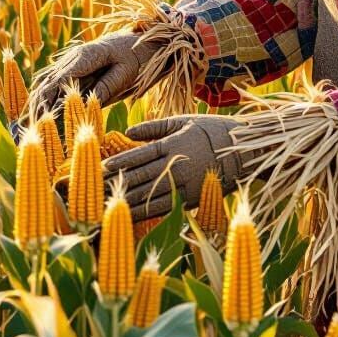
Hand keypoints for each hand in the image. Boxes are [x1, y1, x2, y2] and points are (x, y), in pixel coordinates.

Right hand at [30, 31, 160, 116]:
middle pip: (46, 84)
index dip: (48, 102)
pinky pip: (51, 83)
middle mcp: (72, 58)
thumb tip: (85, 105)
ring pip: (44, 83)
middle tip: (31, 132)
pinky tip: (36, 116)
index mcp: (85, 56)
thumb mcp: (126, 74)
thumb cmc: (138, 57)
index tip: (41, 122)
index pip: (59, 81)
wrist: (142, 41)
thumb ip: (105, 88)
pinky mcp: (72, 69)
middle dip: (36, 108)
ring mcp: (70, 62)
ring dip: (35, 105)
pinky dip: (42, 99)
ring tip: (28, 128)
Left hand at [103, 115, 241, 220]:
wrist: (245, 151)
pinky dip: (142, 212)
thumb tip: (127, 132)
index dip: (117, 163)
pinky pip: (162, 208)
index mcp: (172, 145)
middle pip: (138, 177)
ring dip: (122, 200)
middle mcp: (175, 166)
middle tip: (92, 188)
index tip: (98, 168)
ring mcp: (183, 185)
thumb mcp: (184, 121)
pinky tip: (126, 215)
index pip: (138, 155)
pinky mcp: (191, 200)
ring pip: (146, 196)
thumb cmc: (213, 130)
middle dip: (113, 183)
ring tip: (102, 204)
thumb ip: (154, 127)